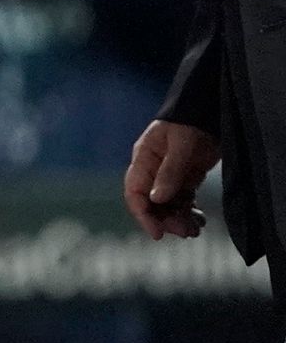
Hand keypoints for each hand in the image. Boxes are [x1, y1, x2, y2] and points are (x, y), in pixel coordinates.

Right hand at [128, 119, 220, 238]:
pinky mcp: (186, 178)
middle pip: (151, 203)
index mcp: (143, 160)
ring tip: (194, 230)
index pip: (134, 192)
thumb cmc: (189, 123)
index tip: (157, 232)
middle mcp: (153, 171)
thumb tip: (157, 199)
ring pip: (168, 205)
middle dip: (166, 220)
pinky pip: (183, 201)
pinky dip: (189, 212)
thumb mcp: (180, 145)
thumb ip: (169, 171)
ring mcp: (169, 176)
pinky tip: (199, 220)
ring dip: (179, 219)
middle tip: (184, 232)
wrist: (208, 110)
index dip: (143, 214)